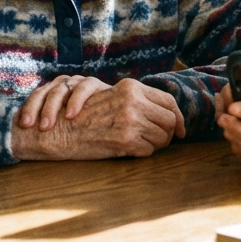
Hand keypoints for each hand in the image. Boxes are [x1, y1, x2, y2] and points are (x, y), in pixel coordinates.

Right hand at [12, 78, 186, 160]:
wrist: (60, 130)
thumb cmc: (84, 116)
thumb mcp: (111, 98)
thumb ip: (136, 101)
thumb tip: (166, 114)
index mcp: (131, 87)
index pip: (168, 101)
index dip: (178, 117)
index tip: (180, 130)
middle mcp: (133, 101)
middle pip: (170, 120)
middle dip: (170, 134)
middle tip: (162, 141)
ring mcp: (131, 120)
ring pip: (162, 137)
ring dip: (156, 145)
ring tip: (142, 145)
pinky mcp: (126, 140)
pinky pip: (148, 151)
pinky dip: (143, 153)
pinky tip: (129, 150)